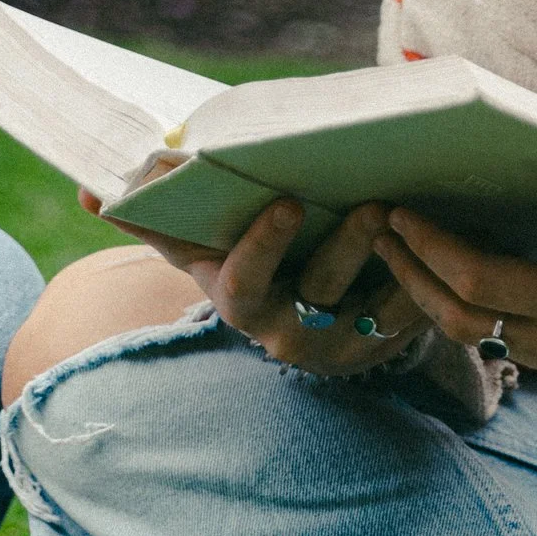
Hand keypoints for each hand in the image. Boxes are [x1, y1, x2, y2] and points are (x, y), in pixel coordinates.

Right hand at [105, 194, 432, 379]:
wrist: (304, 313)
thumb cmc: (247, 262)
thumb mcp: (199, 245)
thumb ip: (152, 219)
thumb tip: (89, 193)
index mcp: (241, 302)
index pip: (244, 286)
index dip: (263, 249)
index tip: (286, 202)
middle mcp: (291, 331)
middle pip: (321, 291)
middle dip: (346, 248)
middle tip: (372, 202)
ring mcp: (344, 342)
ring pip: (377, 304)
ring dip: (398, 262)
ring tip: (412, 212)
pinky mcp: (392, 342)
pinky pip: (420, 316)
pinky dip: (433, 280)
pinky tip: (446, 238)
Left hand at [379, 180, 536, 441]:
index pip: (478, 279)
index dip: (430, 247)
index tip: (397, 212)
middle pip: (463, 316)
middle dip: (413, 274)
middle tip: (380, 230)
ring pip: (486, 335)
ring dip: (440, 295)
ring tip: (413, 253)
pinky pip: (517, 344)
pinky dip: (480, 312)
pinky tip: (479, 282)